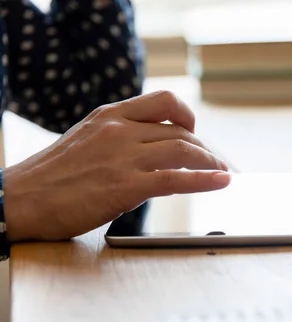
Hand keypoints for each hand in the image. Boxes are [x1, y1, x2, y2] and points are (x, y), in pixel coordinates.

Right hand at [2, 91, 230, 241]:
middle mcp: (119, 130)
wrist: (19, 200)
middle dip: (205, 147)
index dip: (188, 116)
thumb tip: (149, 147)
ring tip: (223, 172)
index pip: (163, 102)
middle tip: (216, 161)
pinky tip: (221, 181)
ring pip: (183, 150)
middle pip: (180, 130)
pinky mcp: (125, 186)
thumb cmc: (51, 177)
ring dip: (210, 162)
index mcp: (110, 116)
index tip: (196, 133)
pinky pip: (177, 178)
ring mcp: (123, 157)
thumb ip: (118, 138)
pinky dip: (205, 179)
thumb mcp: (86, 140)